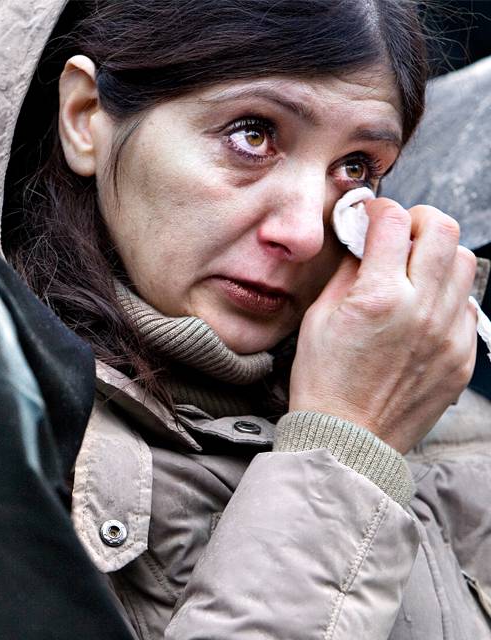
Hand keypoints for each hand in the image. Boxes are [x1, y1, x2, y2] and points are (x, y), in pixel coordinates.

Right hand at [289, 198, 478, 453]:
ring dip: (438, 254)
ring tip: (414, 269)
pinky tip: (423, 307)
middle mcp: (421, 310)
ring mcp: (448, 334)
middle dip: (418, 219)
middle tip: (400, 232)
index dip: (379, 209)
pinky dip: (447, 294)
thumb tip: (363, 242)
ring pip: (465, 262)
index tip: (371, 215)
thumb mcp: (319, 319)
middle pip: (442, 229)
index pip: (393, 222)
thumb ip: (347, 273)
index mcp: (378, 298)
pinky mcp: (461, 356)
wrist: (348, 438)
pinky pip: (467, 305)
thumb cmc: (324, 382)